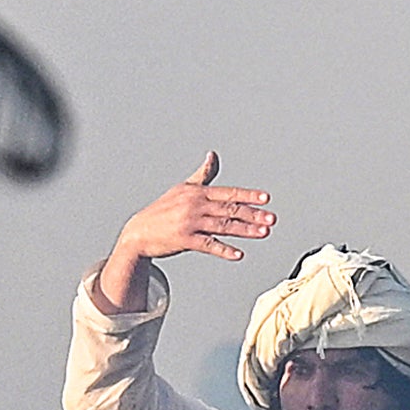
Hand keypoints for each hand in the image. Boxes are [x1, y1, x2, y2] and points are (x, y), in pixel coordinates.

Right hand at [92, 153, 273, 310]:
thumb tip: (213, 155)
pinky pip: (208, 245)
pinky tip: (238, 254)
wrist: (138, 232)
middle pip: (229, 210)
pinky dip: (223, 249)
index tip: (265, 199)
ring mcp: (189, 222)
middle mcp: (195, 205)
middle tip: (271, 219)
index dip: (248, 196)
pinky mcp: (184, 240)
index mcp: (196, 192)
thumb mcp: (182, 189)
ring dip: (245, 230)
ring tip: (263, 233)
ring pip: (223, 226)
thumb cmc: (162, 211)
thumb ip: (202, 175)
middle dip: (253, 214)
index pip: (228, 193)